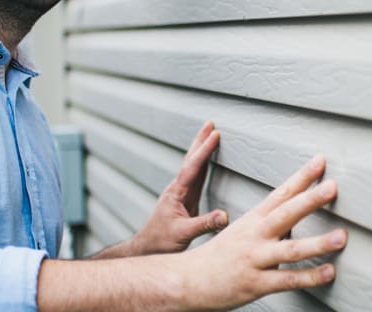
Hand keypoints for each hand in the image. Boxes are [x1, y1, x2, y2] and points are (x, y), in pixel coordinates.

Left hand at [108, 121, 227, 257]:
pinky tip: (206, 161)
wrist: (147, 248)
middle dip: (200, 141)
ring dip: (201, 149)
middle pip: (190, 160)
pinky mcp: (185, 199)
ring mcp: (181, 193)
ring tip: (210, 135)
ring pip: (193, 166)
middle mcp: (177, 189)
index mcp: (176, 193)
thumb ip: (205, 224)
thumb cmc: (161, 241)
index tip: (215, 135)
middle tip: (210, 123)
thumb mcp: (183, 234)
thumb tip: (225, 216)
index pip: (193, 167)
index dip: (205, 150)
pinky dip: (203, 164)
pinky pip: (196, 176)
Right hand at [173, 154, 346, 309]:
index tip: (321, 161)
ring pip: (290, 250)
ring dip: (318, 243)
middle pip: (285, 214)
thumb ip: (273, 220)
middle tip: (332, 187)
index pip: (281, 193)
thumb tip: (300, 210)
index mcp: (254, 219)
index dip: (301, 177)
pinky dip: (309, 277)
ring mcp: (255, 259)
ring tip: (342, 236)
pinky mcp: (256, 284)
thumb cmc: (221, 255)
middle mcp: (255, 236)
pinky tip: (329, 272)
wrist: (187, 280)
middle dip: (310, 200)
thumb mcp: (244, 230)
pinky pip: (286, 280)